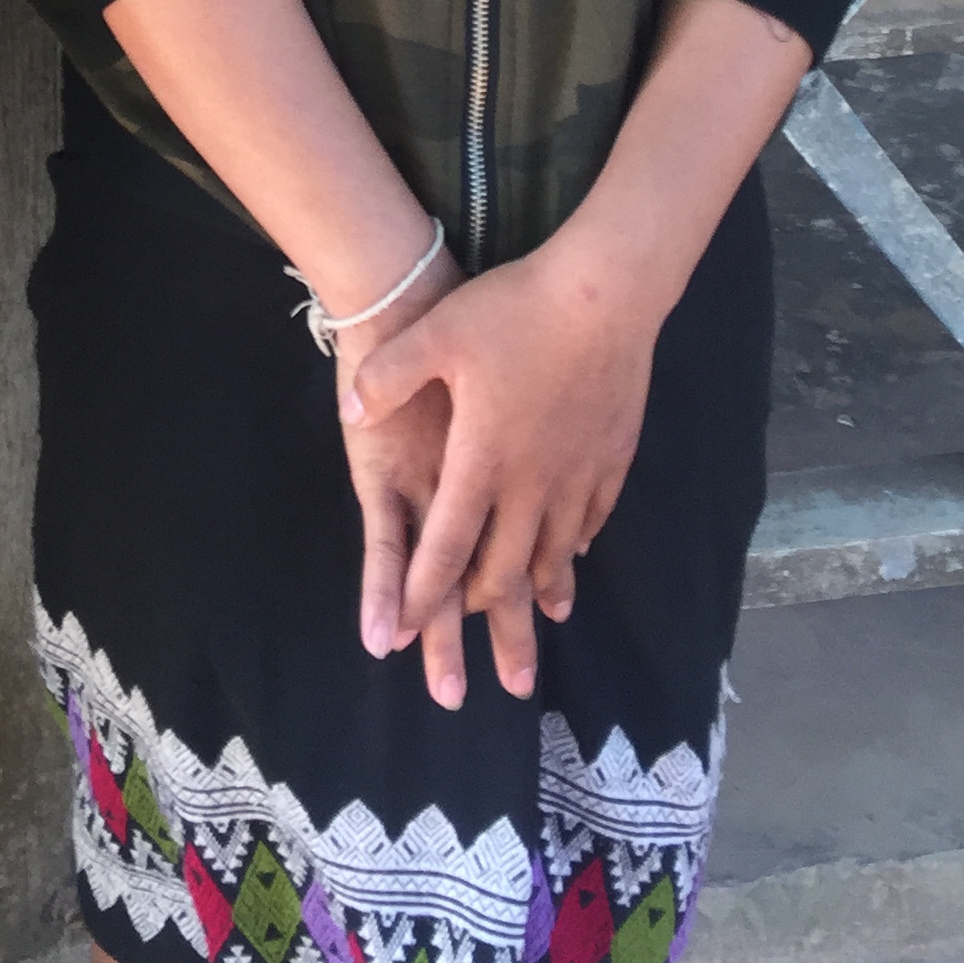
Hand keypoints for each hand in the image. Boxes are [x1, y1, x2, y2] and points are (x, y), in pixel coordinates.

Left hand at [341, 240, 657, 707]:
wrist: (605, 292)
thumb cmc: (514, 311)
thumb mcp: (435, 335)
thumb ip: (386, 379)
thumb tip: (351, 413)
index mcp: (482, 461)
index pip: (445, 546)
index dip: (422, 596)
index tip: (405, 638)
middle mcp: (532, 482)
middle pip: (505, 568)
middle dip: (488, 621)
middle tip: (490, 670)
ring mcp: (578, 472)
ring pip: (555, 549)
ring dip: (541, 589)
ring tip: (542, 621)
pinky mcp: (612, 454)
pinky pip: (592, 516)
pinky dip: (577, 544)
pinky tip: (576, 551)